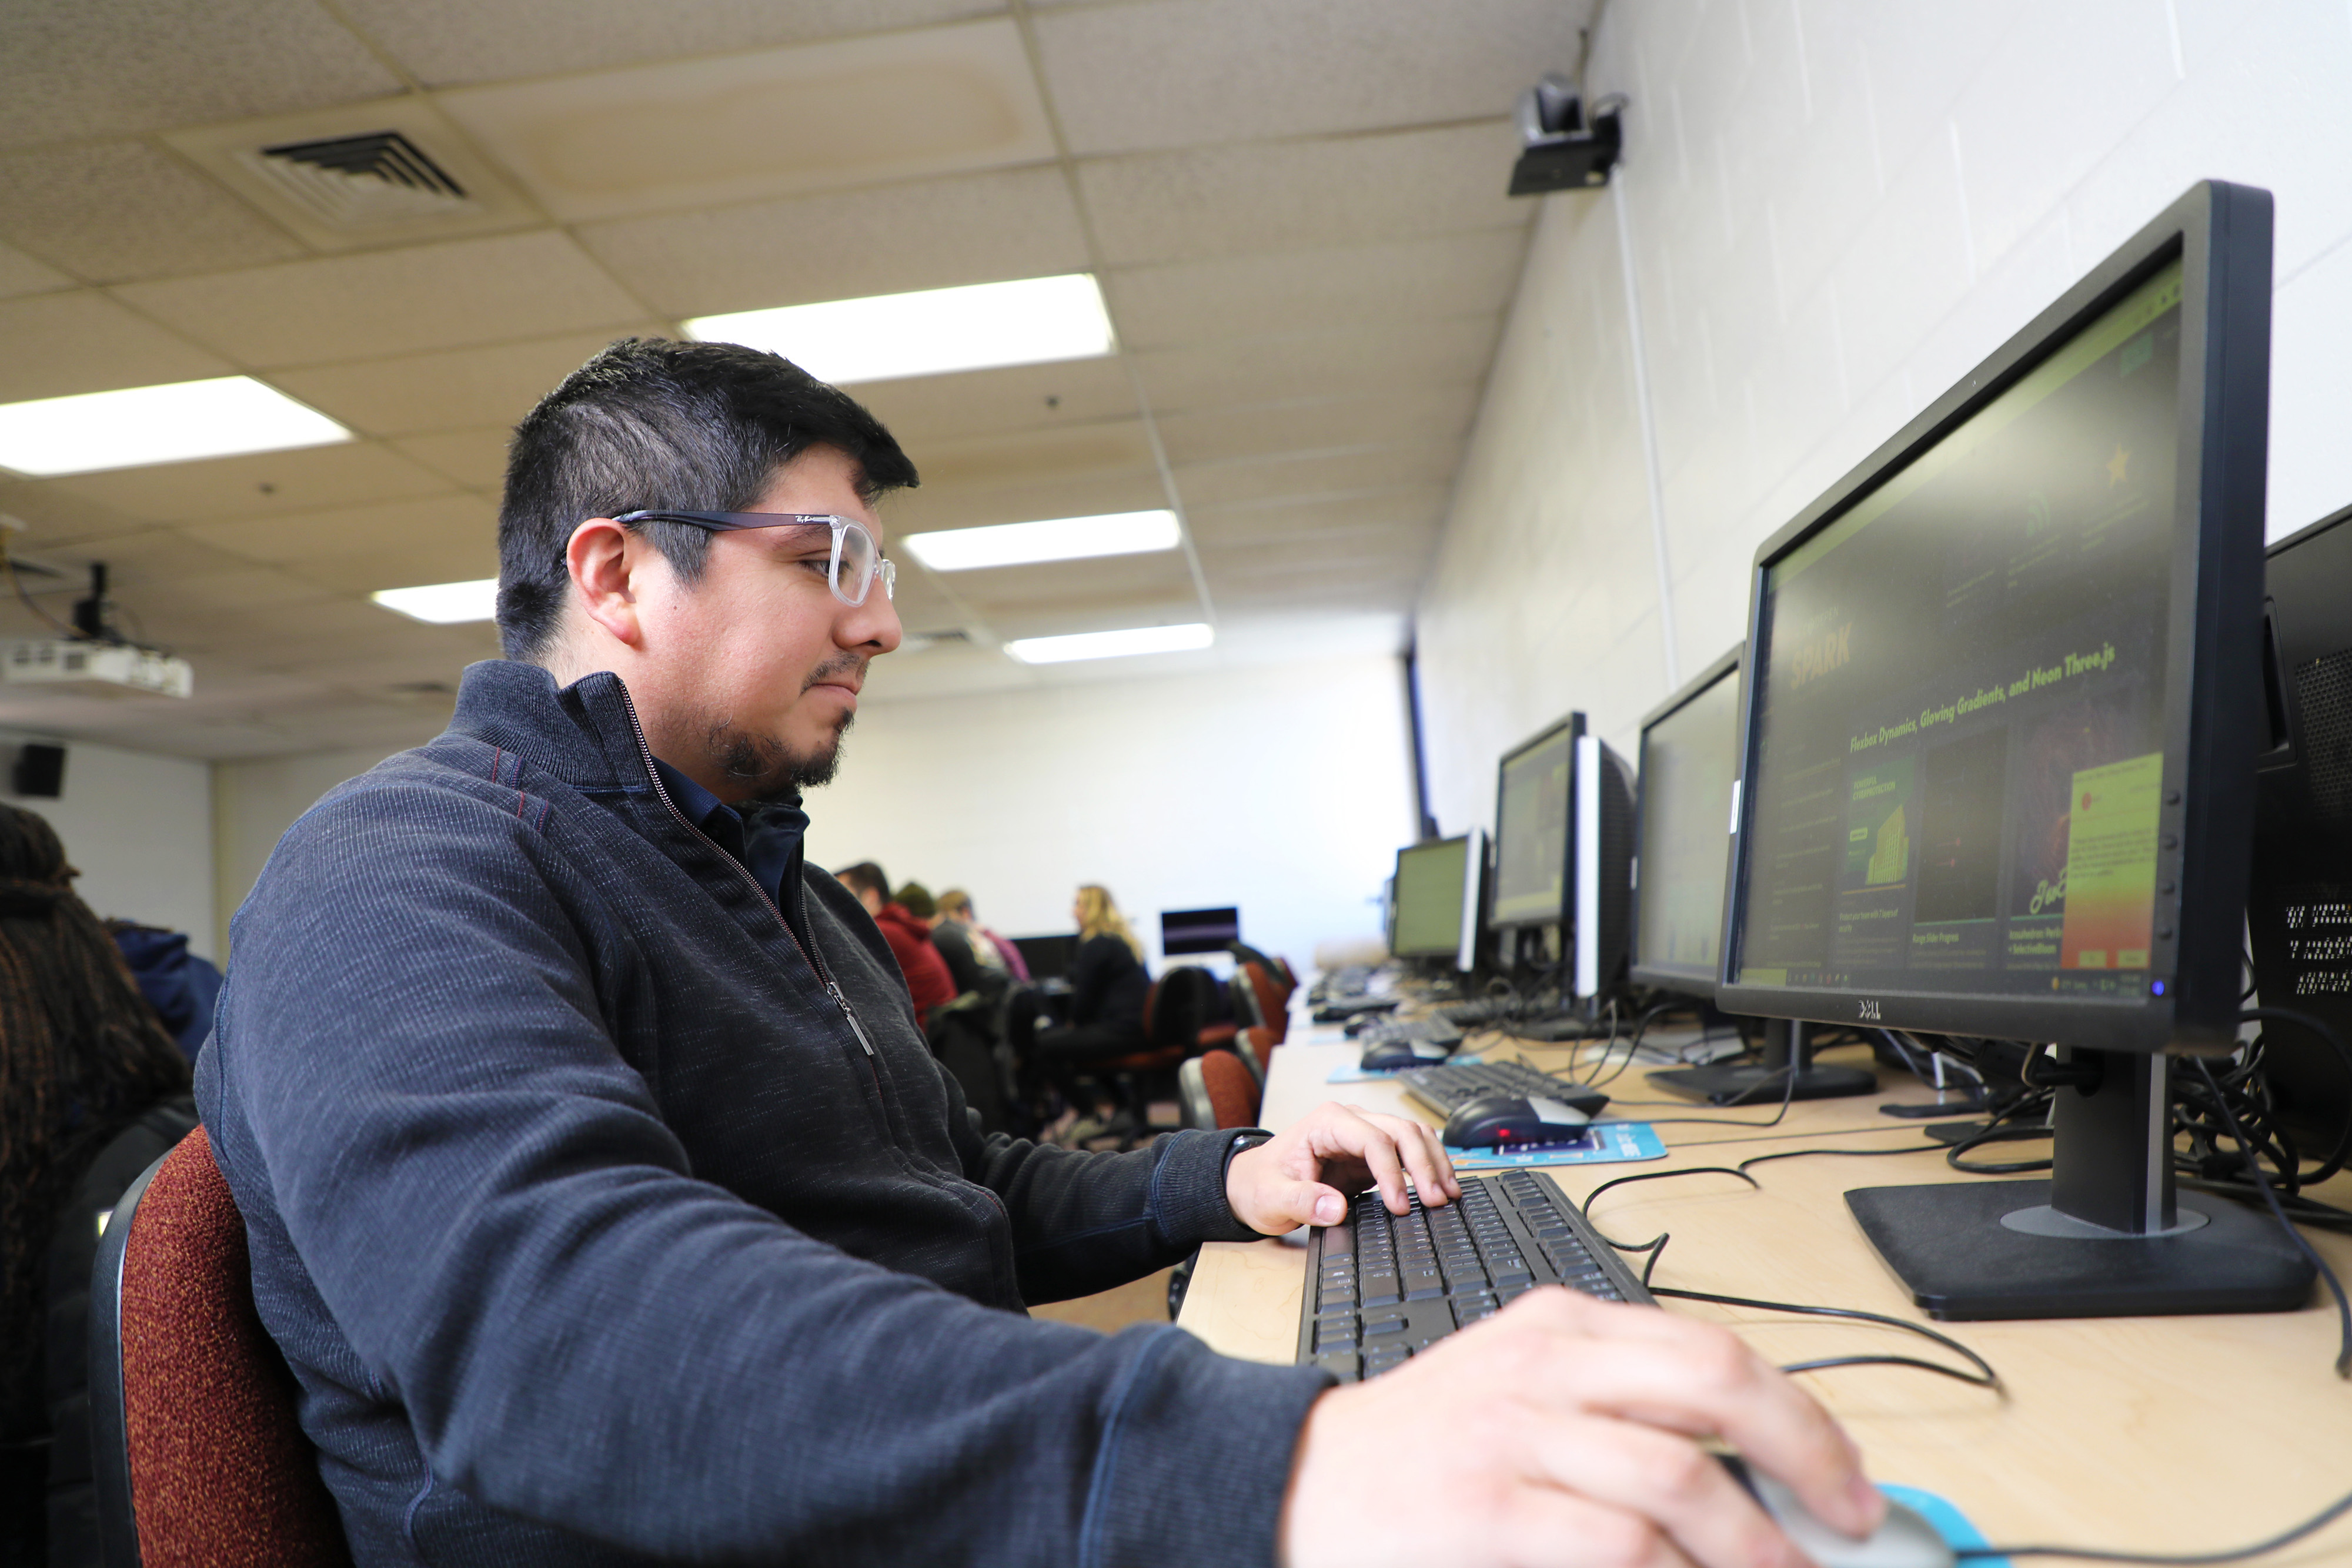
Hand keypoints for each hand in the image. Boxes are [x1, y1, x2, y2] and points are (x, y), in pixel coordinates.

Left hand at [1224, 1101, 1458, 1233]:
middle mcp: (1350, 1121)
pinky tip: (1440, 1187)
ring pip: (1412, 1135)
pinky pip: (1409, 1152)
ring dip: (1434, 1162)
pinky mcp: (1372, 1154)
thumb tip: (1336, 1208)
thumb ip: (1301, 1201)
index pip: (1373, 1139)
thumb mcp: (1271, 1198)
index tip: (1400, 1207)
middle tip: (1437, 1200)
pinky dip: (1428, 1167)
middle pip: (1401, 1130)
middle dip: (1424, 1164)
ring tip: (1449, 1194)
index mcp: (1326, 1123)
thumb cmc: (1260, 1184)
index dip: (1392, 1173)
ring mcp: (1364, 1134)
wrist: (1253, 1183)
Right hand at [1279, 1289, 1883, 1567]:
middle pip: (1715, 1384)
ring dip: (1755, 1545)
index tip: (1847, 1478)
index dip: (1802, 1416)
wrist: (1297, 1480)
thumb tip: (1752, 1465)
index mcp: (1558, 1324)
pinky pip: (1620, 1546)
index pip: (1712, 1349)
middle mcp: (1543, 1363)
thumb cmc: (1425, 1448)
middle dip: (1807, 1454)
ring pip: (1680, 1476)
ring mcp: (1514, 1433)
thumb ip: (1619, 1408)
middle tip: (1852, 1518)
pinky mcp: (1489, 1508)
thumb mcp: (1522, 1393)